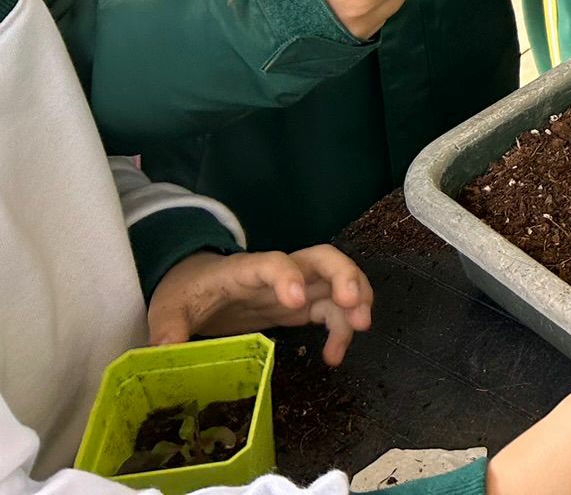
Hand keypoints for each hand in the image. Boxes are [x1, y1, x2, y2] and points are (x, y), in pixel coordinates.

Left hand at [148, 246, 372, 367]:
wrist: (195, 284)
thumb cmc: (185, 292)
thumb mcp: (168, 310)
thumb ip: (168, 329)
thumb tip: (165, 354)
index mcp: (244, 270)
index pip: (272, 263)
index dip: (287, 277)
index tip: (296, 301)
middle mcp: (278, 273)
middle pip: (323, 259)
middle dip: (345, 276)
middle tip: (356, 305)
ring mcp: (294, 287)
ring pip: (336, 280)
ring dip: (356, 299)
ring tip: (362, 328)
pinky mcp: (299, 306)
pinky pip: (331, 310)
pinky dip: (342, 328)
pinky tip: (335, 355)